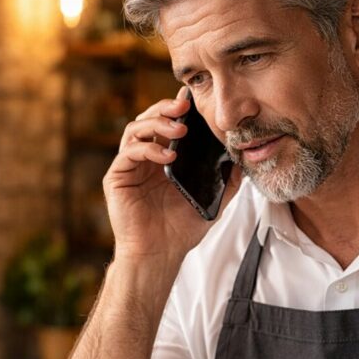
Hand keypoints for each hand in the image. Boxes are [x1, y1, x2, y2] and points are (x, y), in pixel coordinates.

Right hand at [103, 87, 239, 260]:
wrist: (159, 256)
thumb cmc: (180, 231)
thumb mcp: (211, 202)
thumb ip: (225, 182)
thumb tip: (241, 162)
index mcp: (163, 160)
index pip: (166, 125)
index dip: (177, 110)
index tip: (193, 102)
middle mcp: (144, 159)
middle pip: (148, 120)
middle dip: (165, 109)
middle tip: (184, 108)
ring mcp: (129, 167)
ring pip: (135, 130)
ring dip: (157, 124)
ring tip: (180, 130)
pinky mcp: (116, 178)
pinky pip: (129, 153)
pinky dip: (148, 149)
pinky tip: (168, 156)